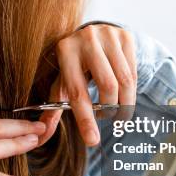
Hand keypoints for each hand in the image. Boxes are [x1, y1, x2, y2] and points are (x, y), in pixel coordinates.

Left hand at [38, 24, 136, 146]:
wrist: (92, 35)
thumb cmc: (75, 65)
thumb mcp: (63, 82)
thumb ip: (53, 107)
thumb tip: (41, 134)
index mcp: (65, 52)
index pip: (77, 92)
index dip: (85, 119)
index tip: (93, 140)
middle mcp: (86, 39)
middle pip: (107, 86)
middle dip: (110, 109)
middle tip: (108, 118)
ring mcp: (108, 35)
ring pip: (124, 80)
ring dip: (124, 103)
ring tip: (119, 111)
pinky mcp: (125, 36)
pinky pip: (134, 71)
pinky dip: (131, 90)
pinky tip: (124, 94)